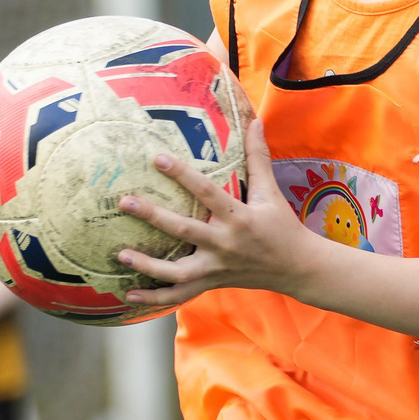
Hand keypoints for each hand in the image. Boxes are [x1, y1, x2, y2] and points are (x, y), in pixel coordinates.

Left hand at [115, 118, 315, 309]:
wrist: (297, 268)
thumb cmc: (282, 227)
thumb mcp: (271, 192)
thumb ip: (258, 157)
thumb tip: (255, 121)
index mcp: (239, 218)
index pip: (207, 192)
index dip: (182, 175)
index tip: (158, 158)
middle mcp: (225, 244)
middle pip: (184, 231)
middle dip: (153, 217)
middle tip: (125, 202)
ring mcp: (216, 268)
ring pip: (177, 272)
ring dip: (148, 265)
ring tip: (121, 254)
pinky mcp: (211, 283)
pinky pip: (180, 295)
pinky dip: (155, 298)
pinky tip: (130, 294)